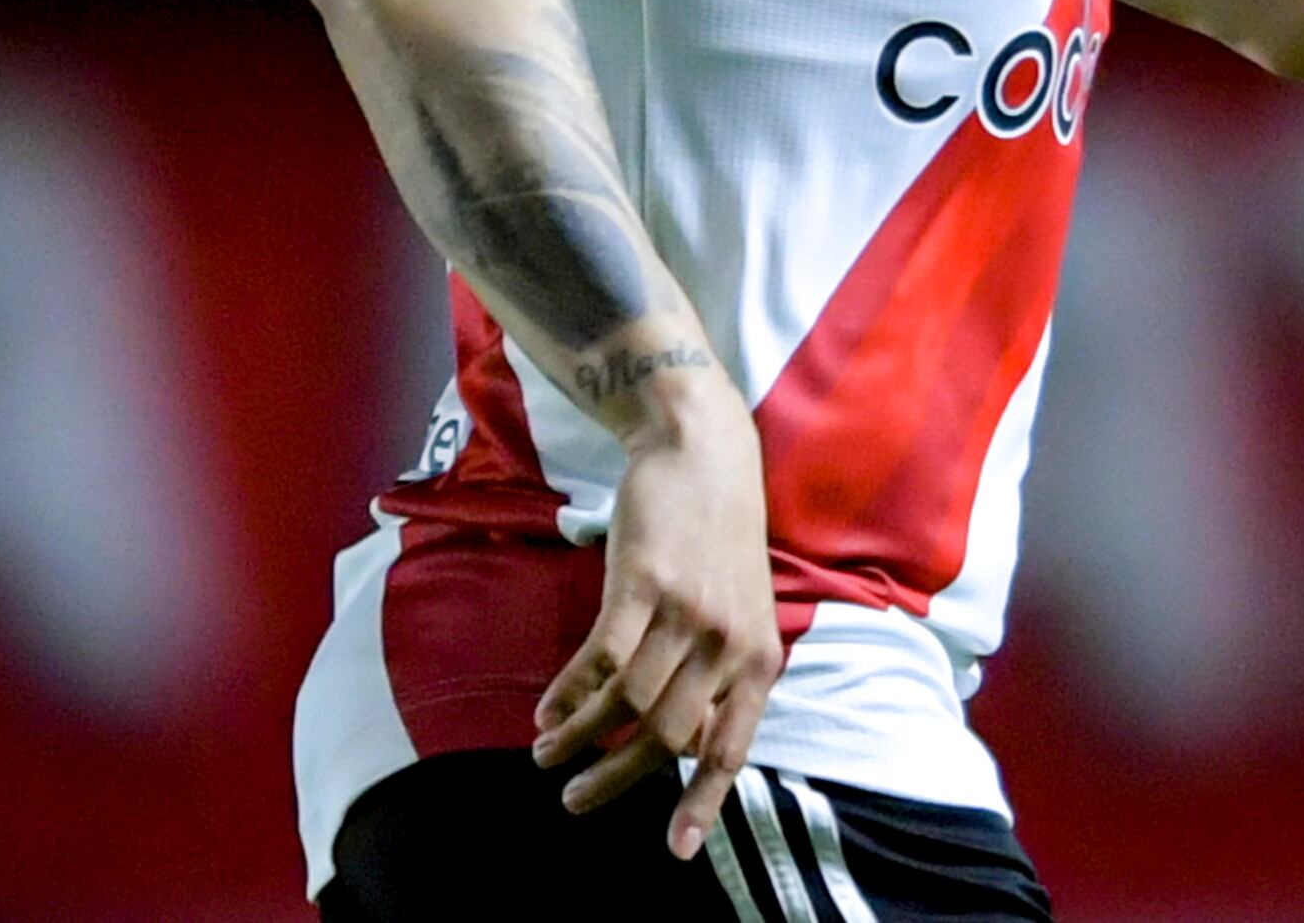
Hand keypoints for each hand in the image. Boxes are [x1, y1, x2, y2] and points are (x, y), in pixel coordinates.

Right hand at [529, 377, 779, 860]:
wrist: (703, 450)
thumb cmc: (718, 538)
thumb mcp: (740, 609)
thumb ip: (717, 672)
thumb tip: (677, 744)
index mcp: (758, 658)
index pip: (730, 747)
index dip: (701, 803)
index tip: (675, 851)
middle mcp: (728, 642)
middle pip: (666, 737)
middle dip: (616, 777)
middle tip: (574, 800)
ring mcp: (686, 612)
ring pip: (627, 703)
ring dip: (579, 737)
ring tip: (545, 753)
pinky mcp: (643, 582)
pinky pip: (600, 659)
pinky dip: (569, 693)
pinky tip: (547, 710)